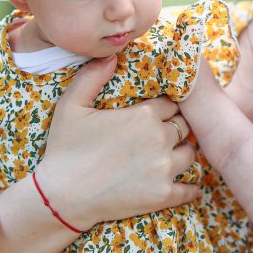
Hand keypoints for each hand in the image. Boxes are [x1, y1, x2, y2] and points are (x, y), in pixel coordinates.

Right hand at [36, 55, 200, 229]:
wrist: (62, 197)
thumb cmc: (64, 149)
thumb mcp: (71, 106)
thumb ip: (92, 76)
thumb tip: (111, 55)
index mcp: (143, 115)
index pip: (171, 102)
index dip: (165, 106)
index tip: (158, 112)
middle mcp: (159, 139)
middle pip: (184, 126)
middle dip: (177, 127)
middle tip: (166, 133)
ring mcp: (164, 169)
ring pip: (190, 154)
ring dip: (183, 152)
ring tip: (172, 154)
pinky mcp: (163, 195)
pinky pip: (189, 189)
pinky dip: (191, 188)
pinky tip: (188, 186)